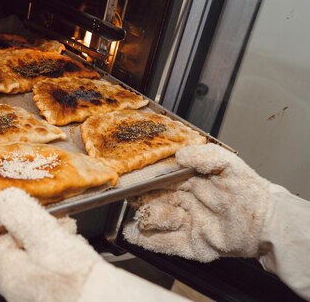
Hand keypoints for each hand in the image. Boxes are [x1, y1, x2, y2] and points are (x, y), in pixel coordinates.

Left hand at [0, 188, 189, 301]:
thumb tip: (6, 199)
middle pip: (21, 252)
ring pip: (40, 263)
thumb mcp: (47, 237)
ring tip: (74, 242)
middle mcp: (17, 291)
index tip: (38, 216)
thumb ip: (23, 216)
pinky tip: (81, 261)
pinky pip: (54, 277)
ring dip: (55, 247)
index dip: (20, 224)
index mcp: (9, 274)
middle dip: (41, 234)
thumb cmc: (76, 279)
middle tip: (61, 227)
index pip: (0, 242)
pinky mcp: (57, 299)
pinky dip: (65, 265)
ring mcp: (36, 298)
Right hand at [123, 143, 270, 261]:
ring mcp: (185, 224)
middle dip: (141, 198)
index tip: (134, 177)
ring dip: (148, 218)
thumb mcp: (229, 165)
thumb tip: (179, 155)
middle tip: (133, 196)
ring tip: (146, 215)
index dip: (146, 178)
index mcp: (188, 181)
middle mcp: (183, 202)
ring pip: (156, 221)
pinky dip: (148, 240)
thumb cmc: (249, 192)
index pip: (160, 179)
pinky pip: (165, 244)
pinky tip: (135, 234)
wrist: (268, 224)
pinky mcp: (190, 245)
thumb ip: (205, 155)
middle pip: (153, 199)